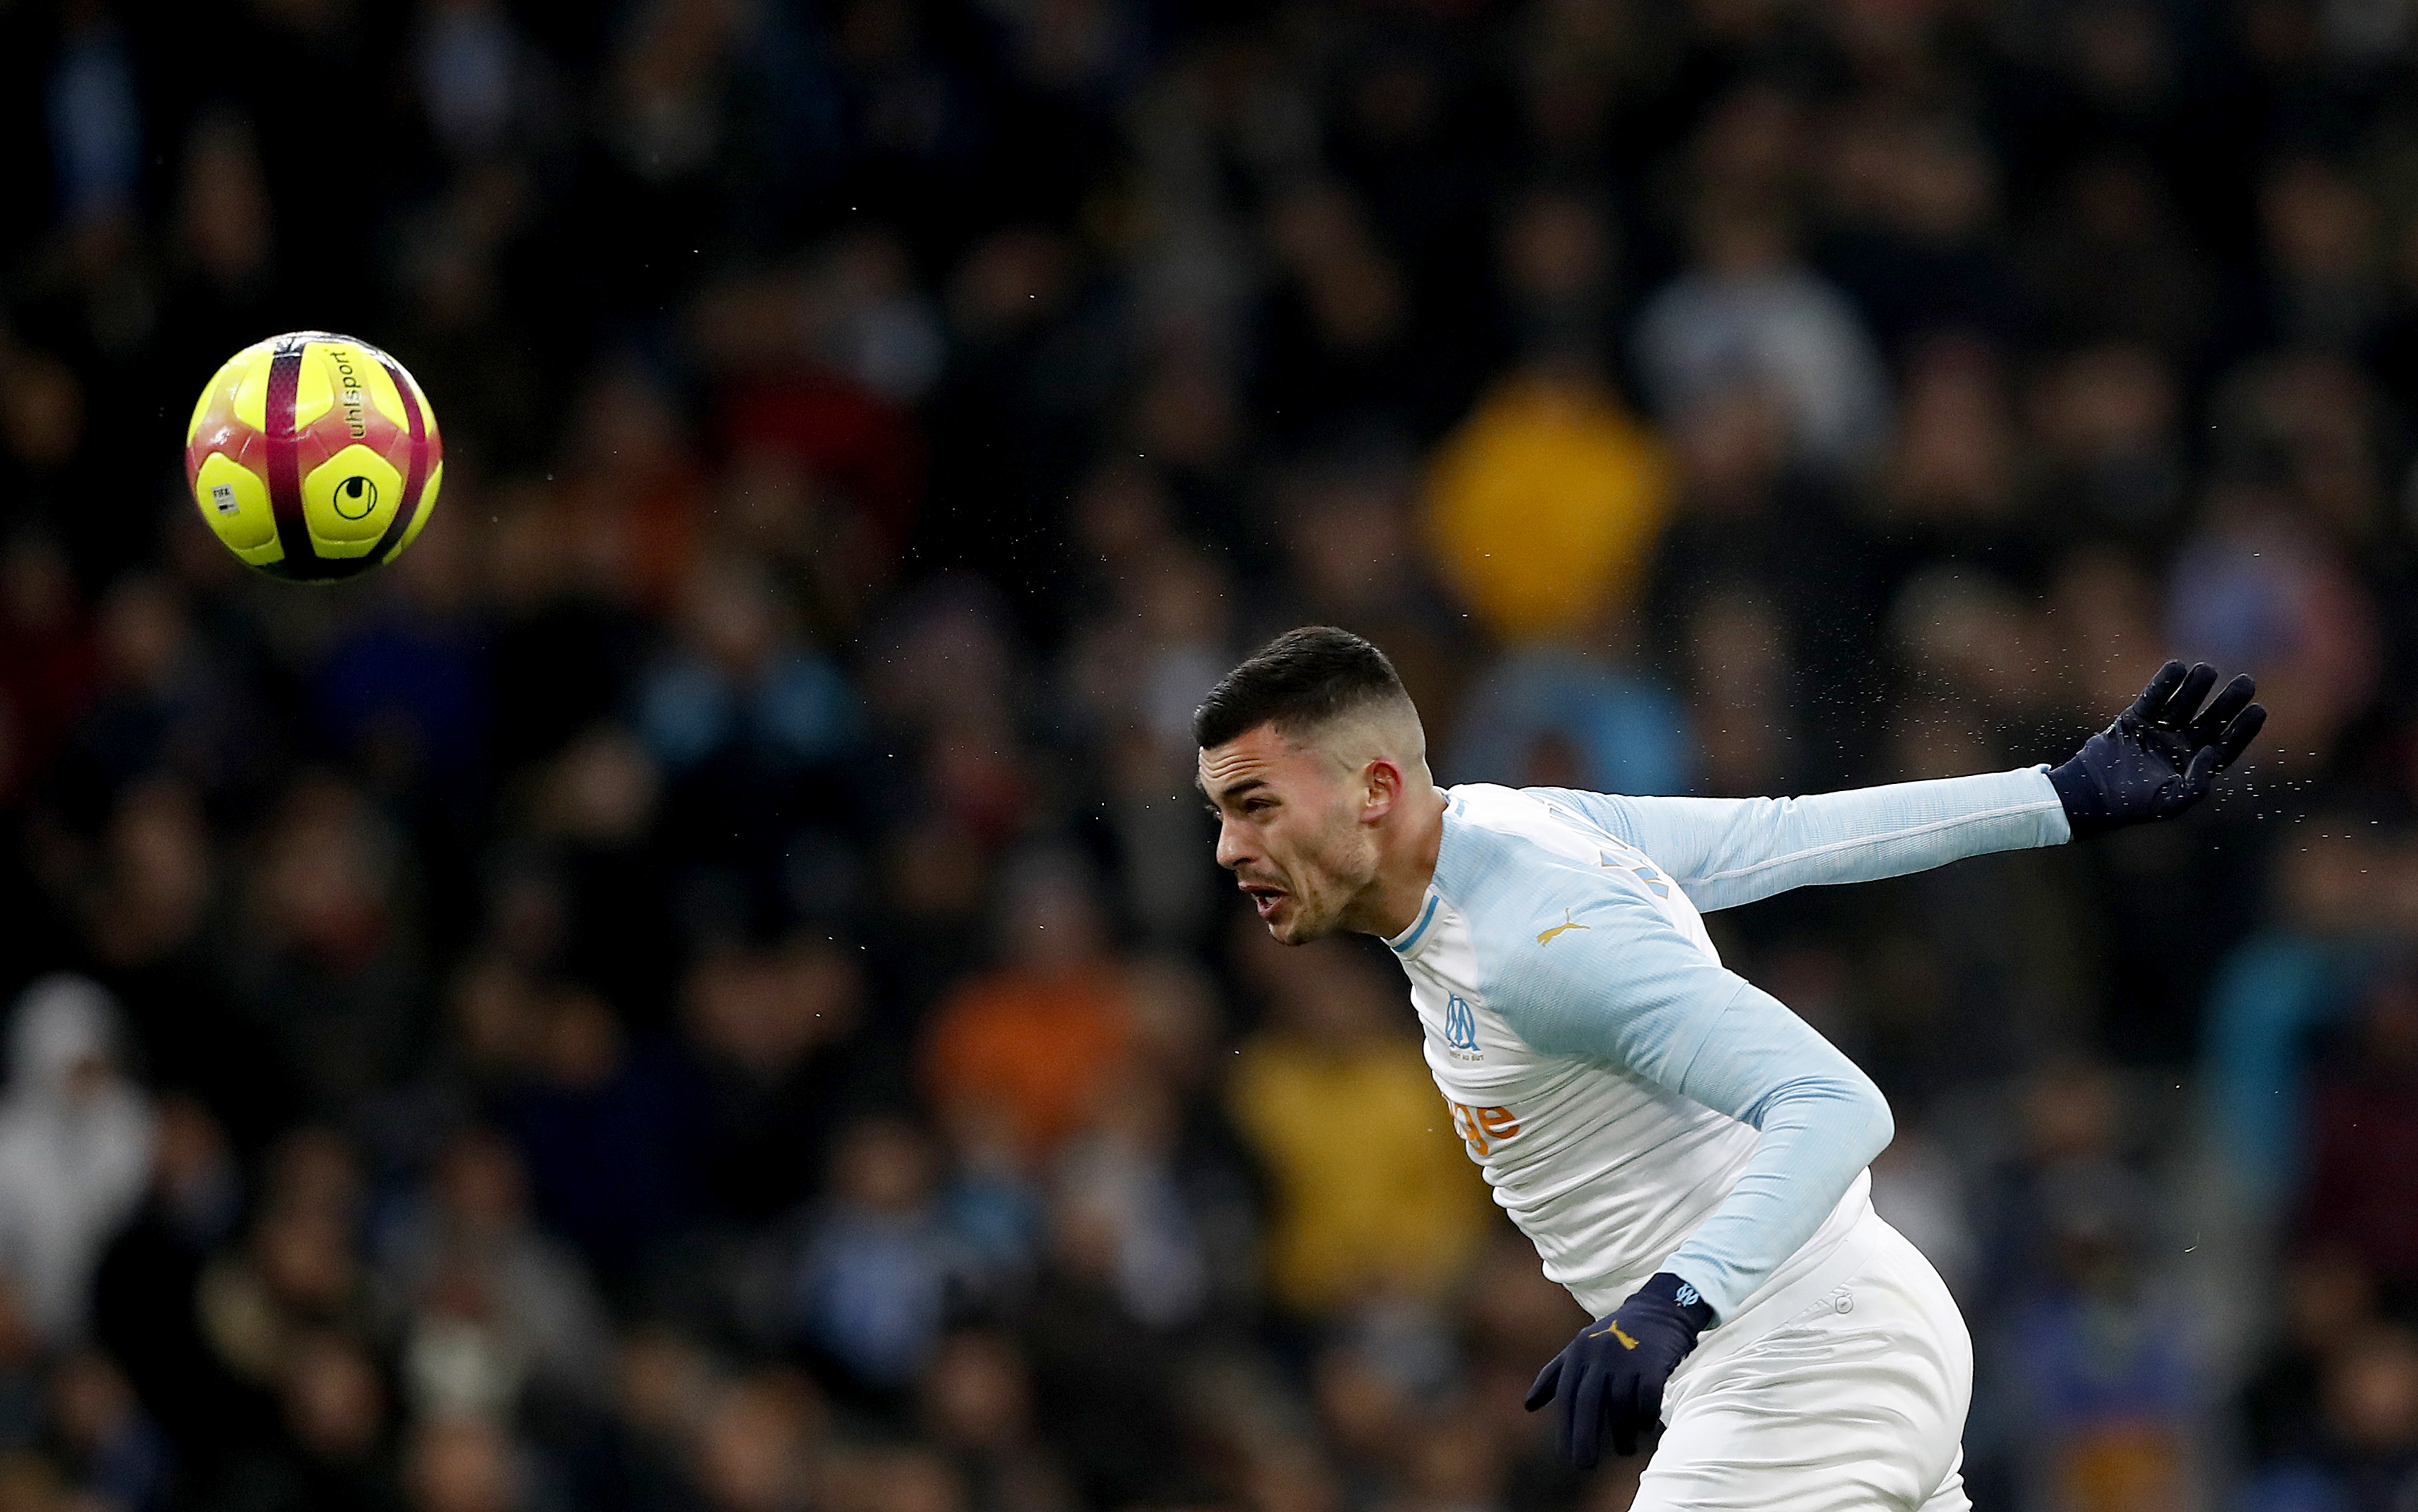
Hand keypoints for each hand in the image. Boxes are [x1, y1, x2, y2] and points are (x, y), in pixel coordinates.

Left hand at [1524, 1273, 1710, 1467]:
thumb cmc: (1614, 1335)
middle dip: (1585, 1437)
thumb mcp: (1579, 1348)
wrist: (1658, 1310)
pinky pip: (1647, 1398)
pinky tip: (1646, 1428)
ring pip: (1620, 1405)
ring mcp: (1627, 1357)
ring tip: (1625, 1450)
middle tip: (1584, 1465)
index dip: (1565, 1428)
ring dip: (1622, 1433)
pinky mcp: (1654, 1362)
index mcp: (1579, 1351)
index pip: (1567, 1396)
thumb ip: (1554, 1375)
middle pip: (1589, 1403)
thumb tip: (1527, 1405)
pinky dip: (1646, 1417)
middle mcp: (1600, 1353)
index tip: (1565, 1456)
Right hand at [2047, 660, 2265, 840]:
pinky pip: (2153, 697)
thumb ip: (2198, 782)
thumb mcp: (2172, 802)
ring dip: (2197, 687)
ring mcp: (2157, 731)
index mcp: (2193, 768)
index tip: (2258, 710)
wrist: (2090, 795)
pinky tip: (2178, 667)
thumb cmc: (2133, 805)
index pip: (2226, 745)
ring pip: (2183, 704)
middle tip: (2247, 682)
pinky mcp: (2134, 719)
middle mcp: (2179, 746)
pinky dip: (2164, 683)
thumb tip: (2213, 751)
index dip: (2243, 729)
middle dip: (2229, 701)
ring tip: (2208, 670)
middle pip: (2211, 720)